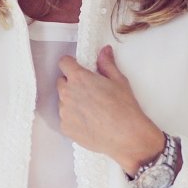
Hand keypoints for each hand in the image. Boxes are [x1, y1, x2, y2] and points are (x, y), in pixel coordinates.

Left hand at [57, 45, 164, 174]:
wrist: (126, 136)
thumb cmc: (124, 108)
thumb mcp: (119, 81)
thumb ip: (107, 64)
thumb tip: (104, 51)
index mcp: (79, 78)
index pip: (63, 63)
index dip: (71, 64)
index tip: (77, 69)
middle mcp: (67, 94)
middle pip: (61, 82)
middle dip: (71, 84)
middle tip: (88, 91)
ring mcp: (65, 112)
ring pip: (63, 102)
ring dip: (72, 102)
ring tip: (91, 110)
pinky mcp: (66, 128)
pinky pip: (66, 119)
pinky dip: (74, 119)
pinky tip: (89, 122)